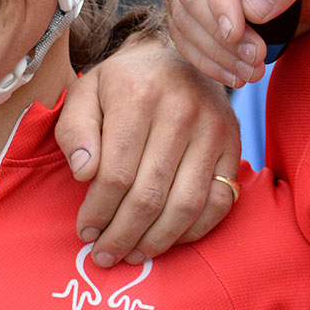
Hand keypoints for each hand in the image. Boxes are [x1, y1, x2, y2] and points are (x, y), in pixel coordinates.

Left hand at [56, 35, 239, 268]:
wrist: (175, 55)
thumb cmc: (122, 82)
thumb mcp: (86, 93)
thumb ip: (75, 132)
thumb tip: (85, 175)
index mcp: (137, 96)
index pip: (116, 173)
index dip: (98, 210)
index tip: (84, 231)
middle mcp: (180, 112)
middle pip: (150, 194)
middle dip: (123, 233)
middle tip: (104, 254)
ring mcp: (212, 130)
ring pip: (186, 205)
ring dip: (157, 240)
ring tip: (132, 254)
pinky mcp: (234, 145)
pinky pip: (219, 201)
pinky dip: (194, 230)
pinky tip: (167, 239)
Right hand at [165, 0, 309, 86]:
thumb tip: (251, 8)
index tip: (237, 31)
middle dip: (218, 30)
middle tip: (254, 58)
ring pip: (181, 14)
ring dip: (213, 50)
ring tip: (251, 70)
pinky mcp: (185, 1)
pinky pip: (179, 32)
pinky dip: (203, 58)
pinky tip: (232, 73)